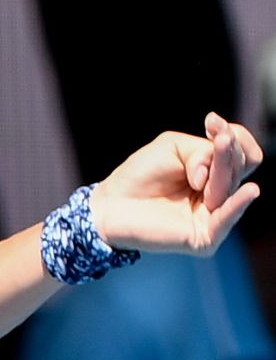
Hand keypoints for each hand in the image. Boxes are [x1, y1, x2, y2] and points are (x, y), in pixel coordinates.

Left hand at [92, 111, 262, 254]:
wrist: (111, 204)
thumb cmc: (141, 174)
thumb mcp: (173, 147)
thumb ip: (200, 152)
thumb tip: (208, 176)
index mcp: (216, 173)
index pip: (243, 154)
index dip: (235, 136)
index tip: (212, 122)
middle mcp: (220, 194)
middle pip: (240, 167)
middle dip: (228, 150)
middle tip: (217, 134)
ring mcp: (214, 216)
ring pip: (231, 187)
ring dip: (225, 165)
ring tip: (220, 143)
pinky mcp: (205, 237)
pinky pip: (226, 219)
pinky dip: (236, 205)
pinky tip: (249, 191)